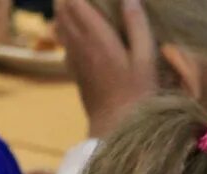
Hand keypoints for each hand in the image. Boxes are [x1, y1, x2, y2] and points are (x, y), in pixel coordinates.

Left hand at [57, 0, 159, 138]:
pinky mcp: (75, 71)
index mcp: (97, 37)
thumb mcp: (145, 59)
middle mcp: (80, 44)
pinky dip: (66, 29)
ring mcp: (74, 59)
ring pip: (60, 25)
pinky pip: (64, 42)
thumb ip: (137, 26)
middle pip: (63, 11)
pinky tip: (76, 28)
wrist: (116, 128)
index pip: (76, 3)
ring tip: (76, 4)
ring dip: (64, 11)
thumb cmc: (137, 95)